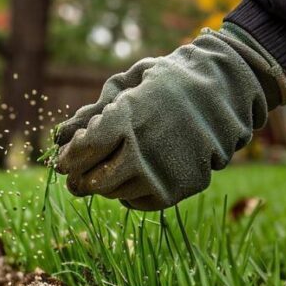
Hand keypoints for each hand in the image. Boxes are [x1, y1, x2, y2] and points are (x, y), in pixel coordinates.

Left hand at [54, 25, 285, 210]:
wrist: (226, 95)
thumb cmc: (170, 83)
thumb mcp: (130, 83)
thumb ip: (93, 111)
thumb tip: (59, 137)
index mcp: (126, 119)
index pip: (81, 153)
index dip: (68, 158)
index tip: (65, 159)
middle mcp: (141, 151)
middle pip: (93, 181)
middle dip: (79, 178)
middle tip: (77, 174)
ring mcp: (161, 174)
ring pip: (114, 193)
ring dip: (106, 184)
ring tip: (112, 167)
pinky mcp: (176, 191)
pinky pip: (138, 202)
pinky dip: (130, 192)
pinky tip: (135, 175)